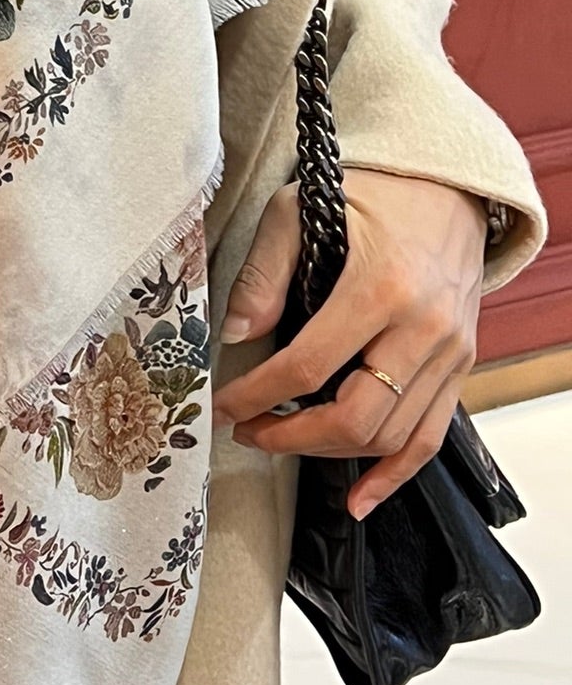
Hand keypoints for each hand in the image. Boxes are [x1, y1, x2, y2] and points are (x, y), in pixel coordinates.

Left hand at [211, 169, 486, 519]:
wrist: (447, 186)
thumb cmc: (369, 193)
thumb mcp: (299, 208)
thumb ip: (265, 271)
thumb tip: (236, 333)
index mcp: (380, 286)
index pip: (308, 365)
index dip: (257, 395)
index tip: (223, 407)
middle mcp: (423, 327)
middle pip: (356, 416)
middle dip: (292, 436)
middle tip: (248, 430)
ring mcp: (449, 352)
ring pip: (392, 436)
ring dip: (332, 455)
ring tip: (282, 443)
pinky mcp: (460, 365)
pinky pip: (430, 437)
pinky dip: (395, 474)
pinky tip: (361, 498)